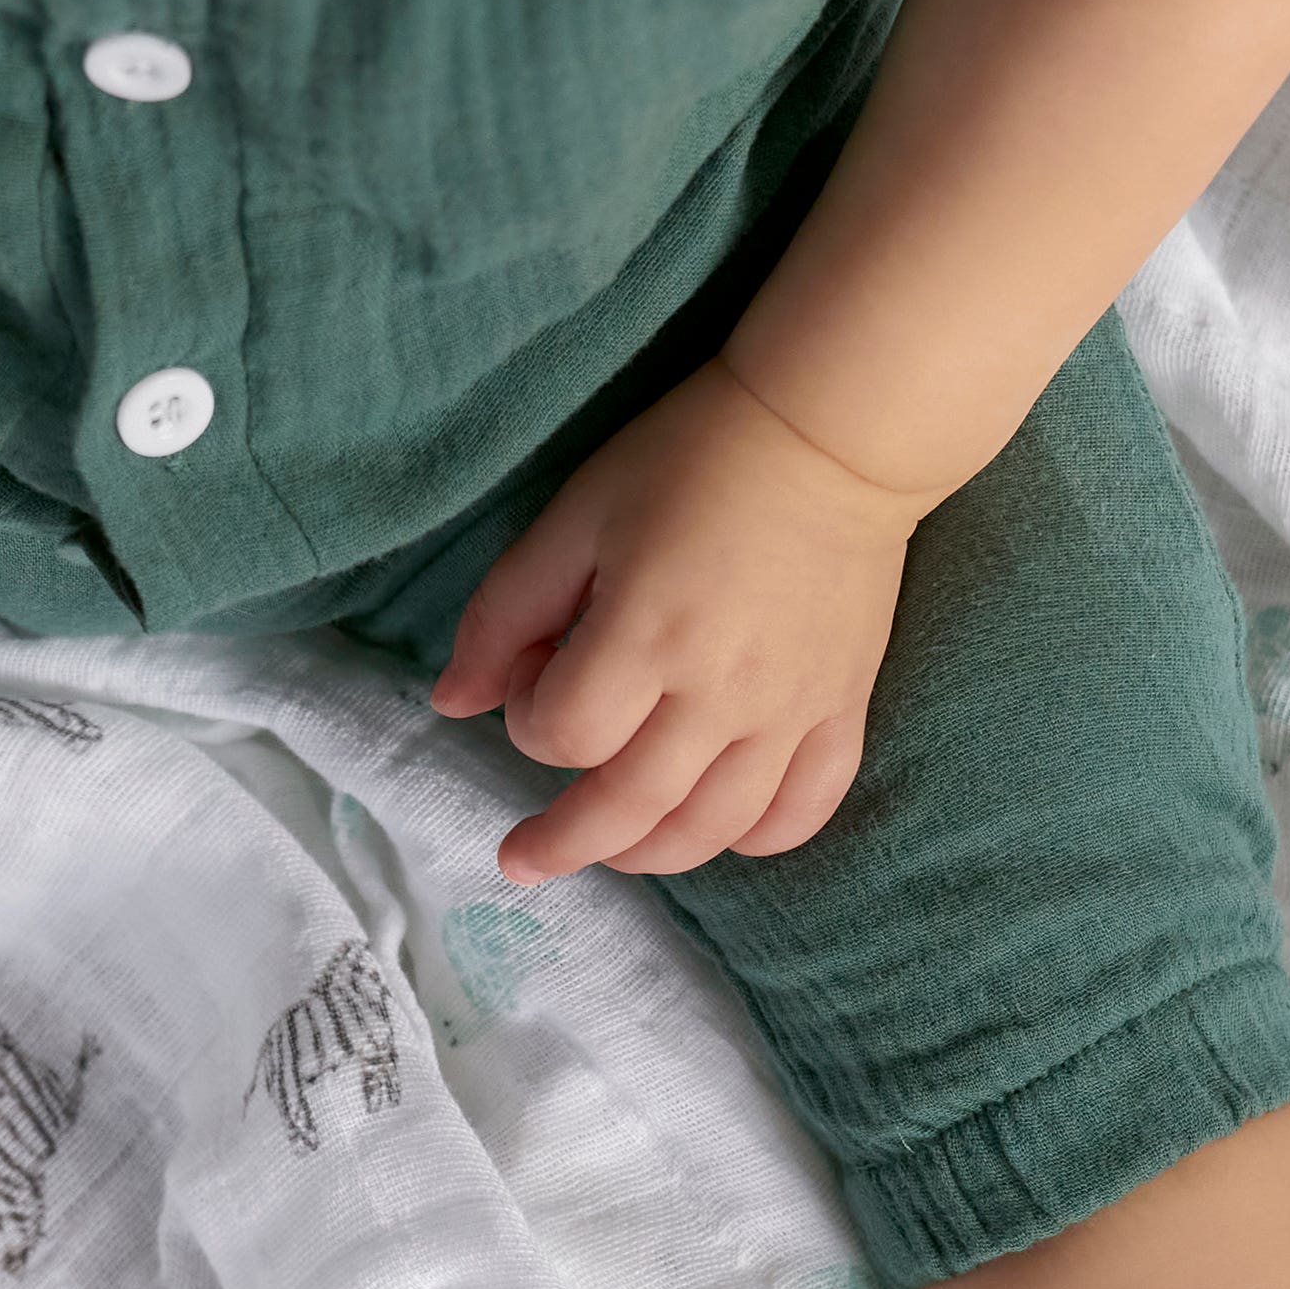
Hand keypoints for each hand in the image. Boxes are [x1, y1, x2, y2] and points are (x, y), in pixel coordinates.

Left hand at [428, 356, 927, 881]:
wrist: (834, 431)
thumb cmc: (694, 460)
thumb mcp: (576, 516)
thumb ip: (503, 614)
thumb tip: (449, 705)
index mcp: (646, 633)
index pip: (565, 734)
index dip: (528, 721)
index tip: (533, 677)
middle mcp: (719, 689)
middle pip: (628, 807)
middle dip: (563, 843)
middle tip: (522, 857)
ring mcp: (788, 709)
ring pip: (712, 829)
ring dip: (647, 856)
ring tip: (610, 851)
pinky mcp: (840, 708)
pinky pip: (802, 810)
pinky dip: (757, 839)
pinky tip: (715, 828)